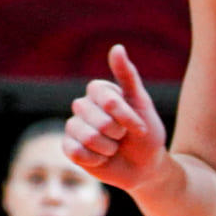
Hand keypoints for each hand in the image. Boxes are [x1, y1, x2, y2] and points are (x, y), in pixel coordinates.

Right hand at [68, 44, 170, 190]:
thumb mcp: (142, 104)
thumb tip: (117, 47)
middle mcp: (83, 106)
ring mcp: (74, 126)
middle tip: (123, 137)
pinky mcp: (69, 148)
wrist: (145, 168)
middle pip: (97, 120)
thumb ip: (127, 76)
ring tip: (113, 149)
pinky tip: (101, 158)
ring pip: (87, 137)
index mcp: (99, 91)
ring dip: (108, 149)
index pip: (106, 99)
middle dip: (117, 134)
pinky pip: (76, 152)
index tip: (140, 127)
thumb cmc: (146, 135)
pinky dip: (95, 159)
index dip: (125, 116)